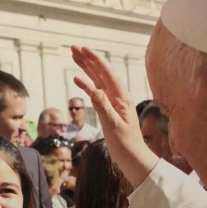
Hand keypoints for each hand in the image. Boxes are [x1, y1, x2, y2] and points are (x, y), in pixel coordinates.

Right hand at [71, 46, 158, 187]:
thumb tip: (94, 90)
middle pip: (101, 73)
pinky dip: (86, 85)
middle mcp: (118, 97)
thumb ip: (104, 108)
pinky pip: (96, 93)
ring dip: (86, 69)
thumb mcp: (113, 127)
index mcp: (121, 98)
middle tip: (73, 48)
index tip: (83, 49)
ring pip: (98, 80)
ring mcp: (113, 103)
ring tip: (74, 57)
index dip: (95, 60)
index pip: (107, 74)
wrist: (133, 159)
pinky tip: (77, 80)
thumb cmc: (126, 145)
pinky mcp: (108, 110)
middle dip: (88, 60)